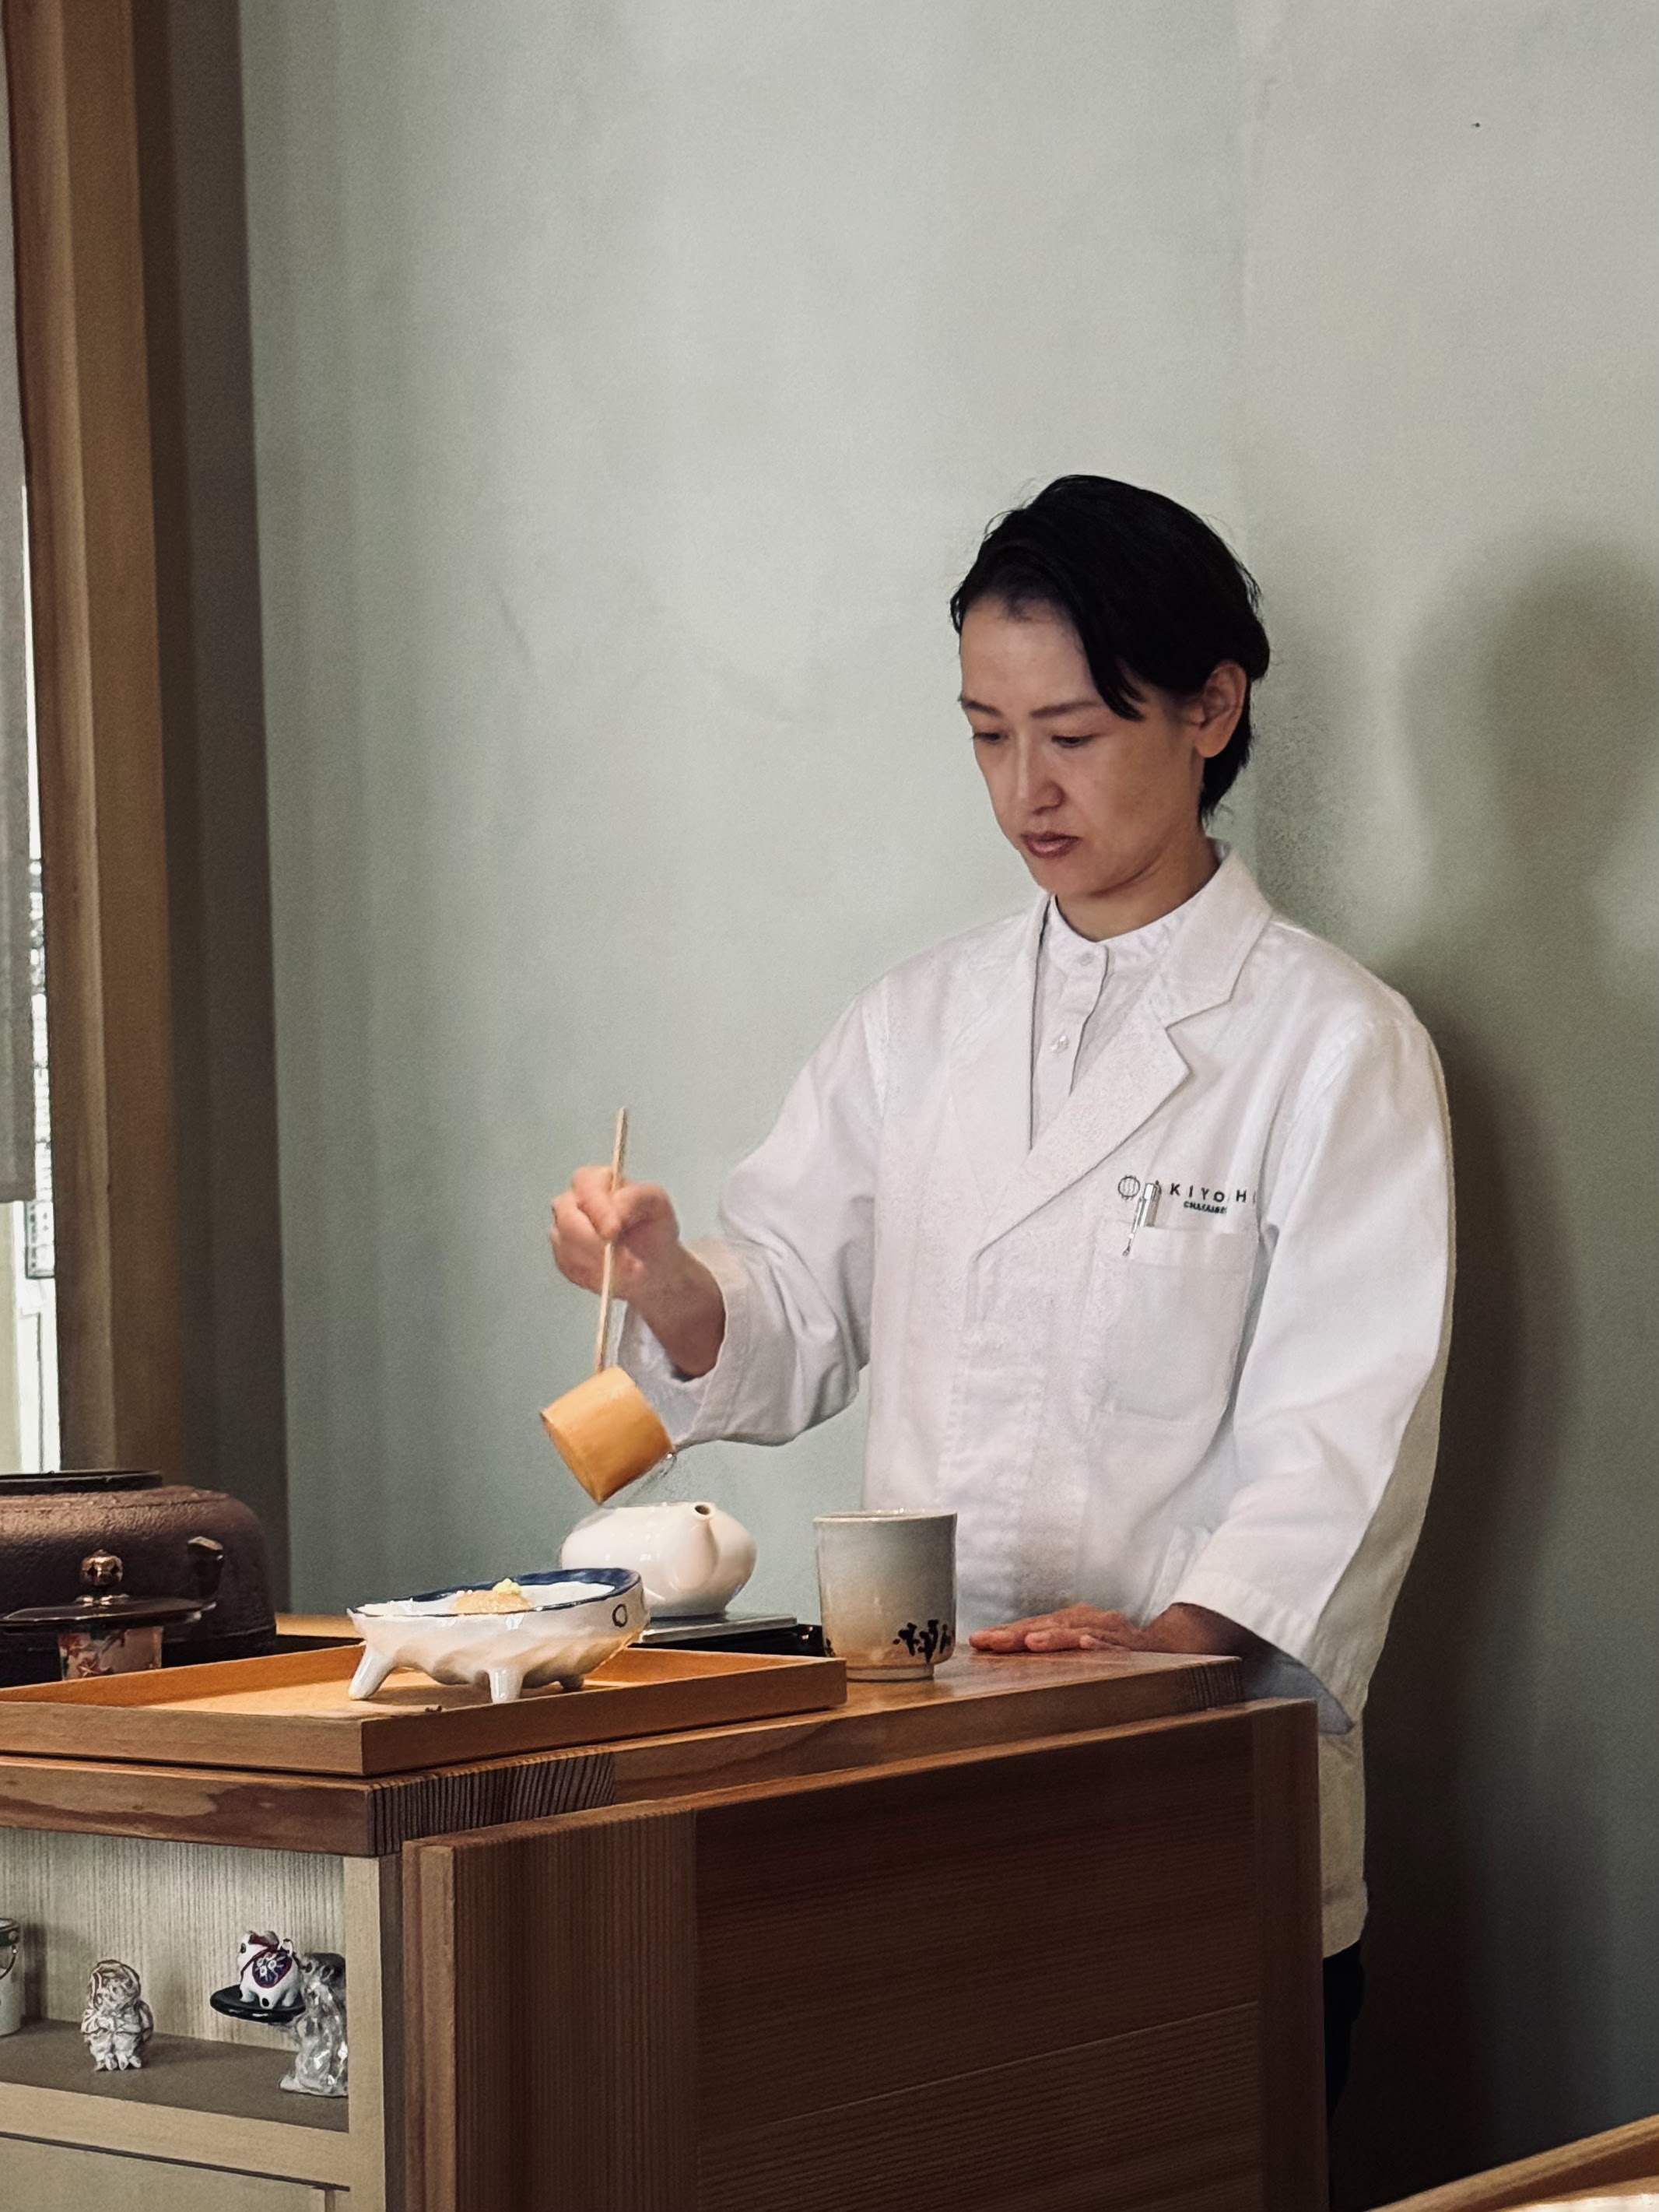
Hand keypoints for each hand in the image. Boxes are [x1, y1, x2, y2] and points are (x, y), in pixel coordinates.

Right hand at [549, 1166, 726, 1377]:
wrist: (653, 1271)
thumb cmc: (657, 1237)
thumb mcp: (660, 1211)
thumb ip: (639, 1204)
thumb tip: (613, 1224)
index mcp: (600, 1182)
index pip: (586, 1183)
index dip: (598, 1205)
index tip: (613, 1230)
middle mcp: (576, 1202)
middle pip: (565, 1213)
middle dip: (594, 1239)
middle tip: (620, 1262)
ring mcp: (565, 1231)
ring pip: (564, 1242)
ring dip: (593, 1261)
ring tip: (624, 1272)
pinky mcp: (564, 1257)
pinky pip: (566, 1265)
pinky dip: (586, 1275)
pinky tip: (608, 1278)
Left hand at [970, 1605, 1148, 1653]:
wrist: (1172, 1647)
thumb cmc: (1116, 1648)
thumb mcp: (1081, 1645)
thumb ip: (1050, 1649)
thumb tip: (1006, 1653)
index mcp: (1074, 1621)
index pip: (1034, 1626)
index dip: (1006, 1632)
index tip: (978, 1641)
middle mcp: (1091, 1621)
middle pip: (1050, 1625)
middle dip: (1018, 1634)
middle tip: (991, 1642)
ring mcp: (1113, 1634)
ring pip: (1080, 1633)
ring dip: (1055, 1637)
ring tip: (1031, 1642)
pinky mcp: (1135, 1649)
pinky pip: (1117, 1648)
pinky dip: (1102, 1646)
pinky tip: (1087, 1646)